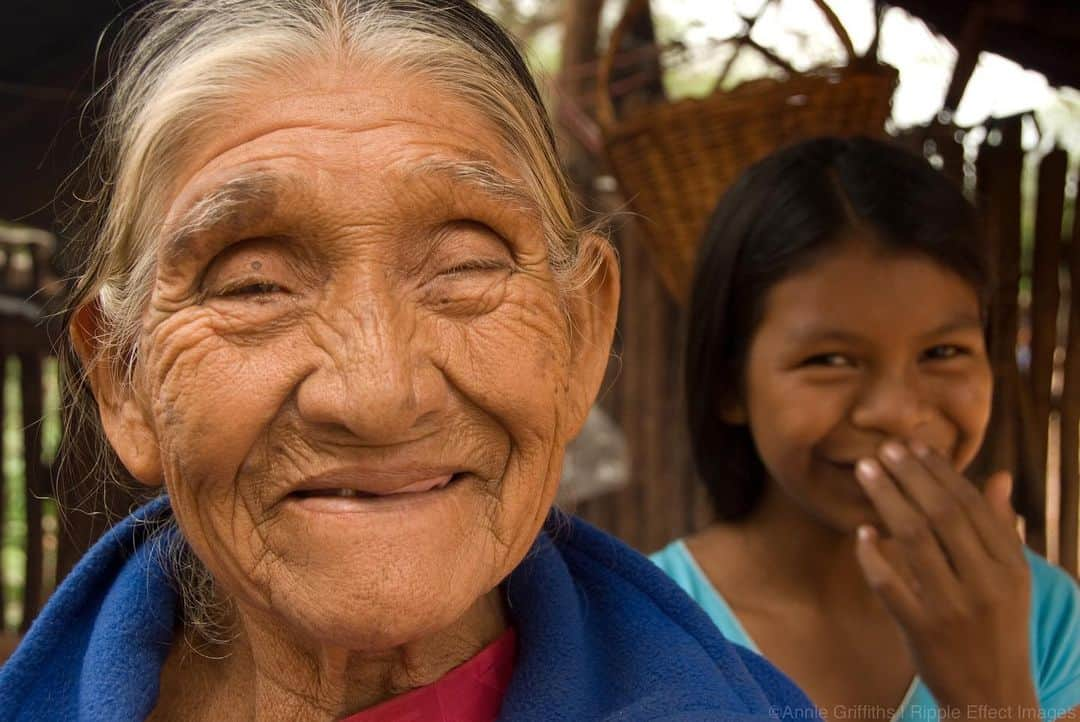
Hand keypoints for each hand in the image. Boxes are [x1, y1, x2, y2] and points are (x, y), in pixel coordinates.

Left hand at [853, 439, 1037, 718]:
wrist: (993, 698)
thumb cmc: (998, 630)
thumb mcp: (1012, 581)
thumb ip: (1003, 529)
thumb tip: (1000, 477)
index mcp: (1010, 568)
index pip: (972, 506)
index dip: (940, 472)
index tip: (914, 445)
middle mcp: (985, 584)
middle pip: (942, 516)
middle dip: (910, 476)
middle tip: (884, 449)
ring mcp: (952, 608)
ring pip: (914, 540)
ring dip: (886, 500)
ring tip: (866, 472)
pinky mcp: (922, 631)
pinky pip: (889, 585)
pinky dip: (872, 556)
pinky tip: (861, 532)